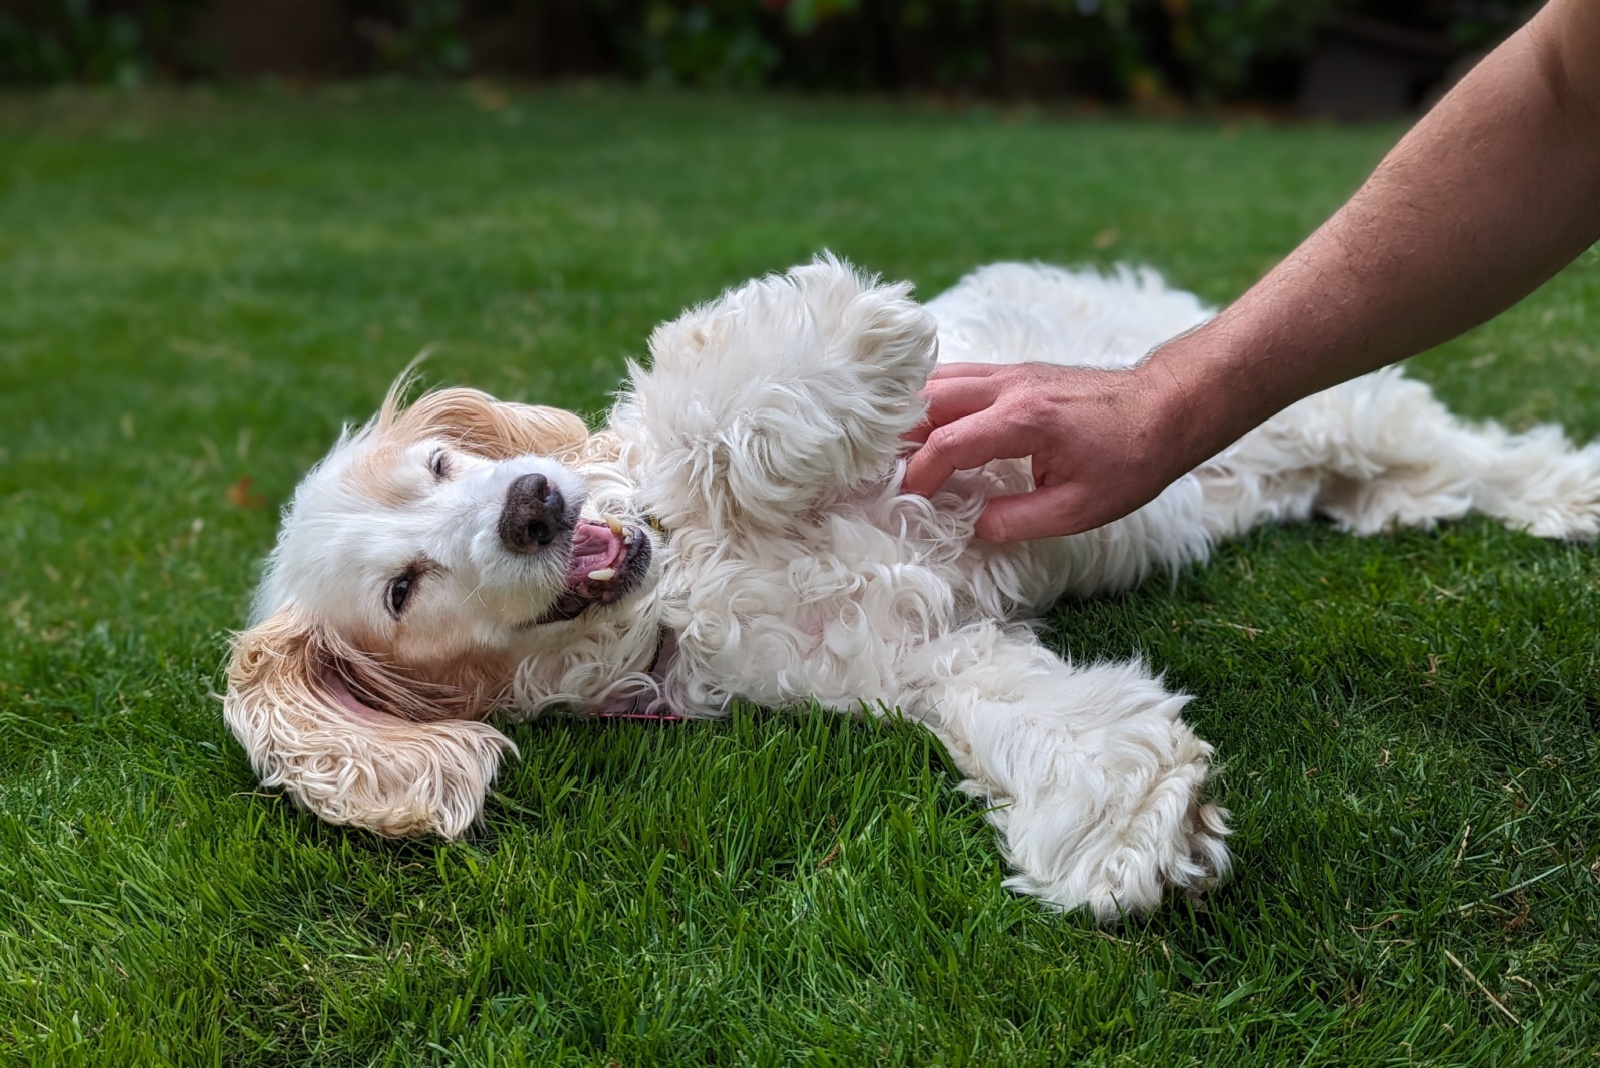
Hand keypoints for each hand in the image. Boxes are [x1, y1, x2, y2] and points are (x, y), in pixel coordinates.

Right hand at [903, 361, 1200, 541]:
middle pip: (928, 401)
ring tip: (896, 450)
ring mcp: (1011, 372)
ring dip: (910, 414)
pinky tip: (925, 424)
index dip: (920, 474)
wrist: (1167, 407)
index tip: (909, 500)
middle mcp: (1009, 386)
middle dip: (899, 438)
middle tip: (883, 471)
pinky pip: (957, 376)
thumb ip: (1018, 521)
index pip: (947, 443)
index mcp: (1024, 420)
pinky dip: (931, 398)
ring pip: (937, 381)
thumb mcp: (1079, 509)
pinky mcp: (1015, 371)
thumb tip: (970, 527)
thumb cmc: (1131, 459)